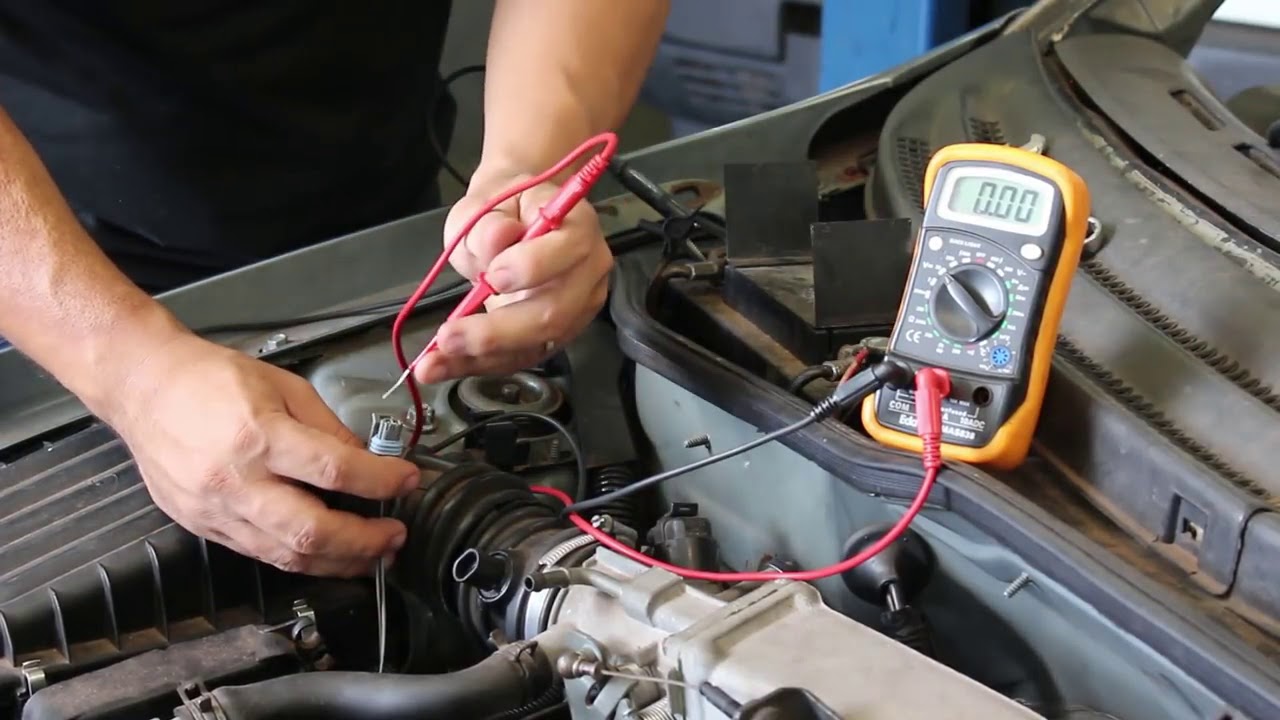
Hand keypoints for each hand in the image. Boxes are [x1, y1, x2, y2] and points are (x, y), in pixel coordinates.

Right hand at [107, 333, 420, 576]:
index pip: (335, 471)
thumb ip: (328, 427)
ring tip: (373, 554)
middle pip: (311, 530)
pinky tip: (327, 553)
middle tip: (397, 536)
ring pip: (286, 555)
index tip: (408, 482)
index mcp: (258, 435)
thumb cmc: (209, 378)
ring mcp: (215, 510)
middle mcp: (235, 480)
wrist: (143, 387)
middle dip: (365, 542)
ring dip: (338, 562)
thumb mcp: (284, 385)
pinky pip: (260, 554)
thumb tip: (366, 460)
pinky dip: (300, 559)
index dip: (382, 482)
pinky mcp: (202, 527)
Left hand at [414, 170, 612, 382]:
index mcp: (579, 226)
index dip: (533, 266)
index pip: (570, 250)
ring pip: (536, 345)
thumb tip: (497, 239)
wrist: (513, 219)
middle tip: (449, 336)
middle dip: (498, 331)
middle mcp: (587, 273)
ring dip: (482, 357)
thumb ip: (487, 221)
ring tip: (433, 362)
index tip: (493, 275)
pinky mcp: (555, 336)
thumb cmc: (503, 208)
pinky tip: (443, 366)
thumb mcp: (486, 200)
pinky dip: (478, 364)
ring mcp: (575, 310)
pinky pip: (519, 357)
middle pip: (554, 313)